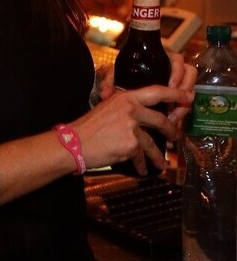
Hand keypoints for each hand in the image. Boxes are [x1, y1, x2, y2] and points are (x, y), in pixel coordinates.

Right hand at [72, 84, 193, 174]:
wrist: (73, 143)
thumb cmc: (86, 128)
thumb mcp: (105, 109)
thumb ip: (123, 110)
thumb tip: (139, 119)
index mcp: (125, 97)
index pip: (156, 91)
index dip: (175, 94)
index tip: (187, 97)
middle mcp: (130, 109)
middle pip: (161, 119)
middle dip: (171, 130)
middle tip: (174, 136)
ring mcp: (131, 127)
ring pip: (152, 142)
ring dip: (158, 155)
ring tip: (161, 163)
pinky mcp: (130, 144)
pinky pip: (141, 155)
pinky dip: (142, 164)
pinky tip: (143, 169)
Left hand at [97, 51, 194, 129]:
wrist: (123, 91)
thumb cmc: (121, 76)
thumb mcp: (115, 76)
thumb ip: (109, 81)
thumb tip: (106, 93)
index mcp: (159, 59)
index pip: (177, 61)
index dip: (178, 73)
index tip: (171, 86)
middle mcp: (171, 70)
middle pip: (189, 75)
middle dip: (185, 90)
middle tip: (176, 103)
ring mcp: (176, 83)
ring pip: (190, 90)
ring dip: (184, 104)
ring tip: (173, 117)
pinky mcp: (176, 97)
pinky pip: (185, 103)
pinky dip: (181, 112)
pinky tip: (172, 121)